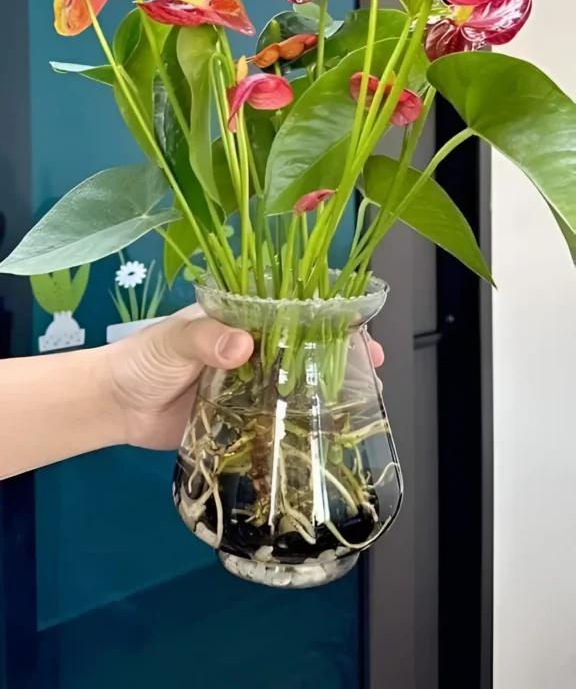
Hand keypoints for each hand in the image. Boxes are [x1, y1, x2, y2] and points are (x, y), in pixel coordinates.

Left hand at [104, 304, 383, 450]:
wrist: (115, 407)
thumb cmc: (142, 360)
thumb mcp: (172, 341)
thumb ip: (204, 339)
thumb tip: (241, 344)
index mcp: (240, 319)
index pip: (292, 308)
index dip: (327, 313)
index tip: (357, 323)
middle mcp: (252, 349)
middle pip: (303, 346)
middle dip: (340, 353)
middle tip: (371, 365)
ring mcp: (249, 385)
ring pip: (296, 383)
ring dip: (326, 390)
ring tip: (359, 399)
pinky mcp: (241, 419)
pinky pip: (276, 419)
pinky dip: (300, 424)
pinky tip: (324, 432)